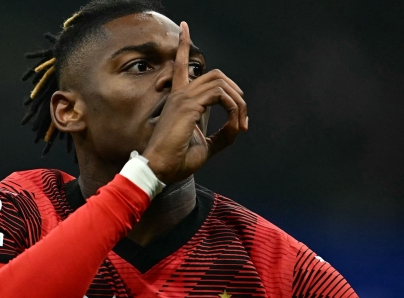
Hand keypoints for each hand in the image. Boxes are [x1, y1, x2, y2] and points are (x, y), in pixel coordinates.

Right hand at [142, 22, 247, 183]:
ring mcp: (183, 97)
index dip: (182, 44)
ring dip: (238, 104)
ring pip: (221, 83)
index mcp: (179, 99)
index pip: (180, 65)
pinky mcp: (189, 105)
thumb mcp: (206, 146)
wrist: (161, 170)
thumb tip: (237, 126)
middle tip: (243, 117)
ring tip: (241, 124)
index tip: (183, 26)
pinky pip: (221, 96)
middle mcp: (180, 94)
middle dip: (236, 92)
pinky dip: (234, 110)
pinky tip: (235, 125)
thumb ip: (222, 134)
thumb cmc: (177, 160)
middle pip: (215, 75)